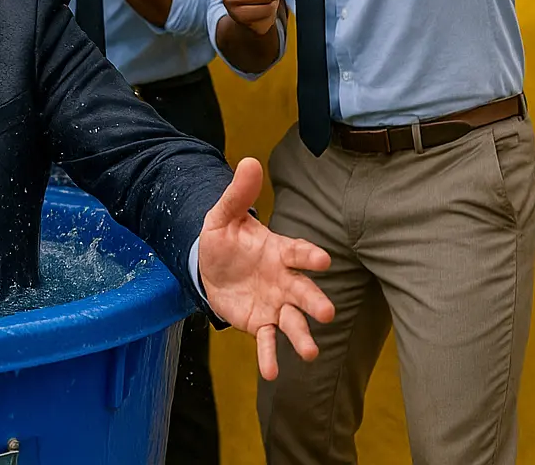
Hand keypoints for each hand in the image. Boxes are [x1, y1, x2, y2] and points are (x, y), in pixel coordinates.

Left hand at [199, 158, 334, 379]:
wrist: (208, 265)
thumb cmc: (225, 238)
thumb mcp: (223, 215)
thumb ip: (238, 195)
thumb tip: (248, 161)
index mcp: (280, 251)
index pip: (299, 252)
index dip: (310, 256)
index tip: (323, 261)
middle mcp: (285, 280)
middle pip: (304, 292)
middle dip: (316, 302)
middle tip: (327, 313)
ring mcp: (275, 304)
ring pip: (293, 322)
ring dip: (302, 336)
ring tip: (310, 351)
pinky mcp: (260, 323)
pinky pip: (268, 341)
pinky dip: (270, 357)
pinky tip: (272, 373)